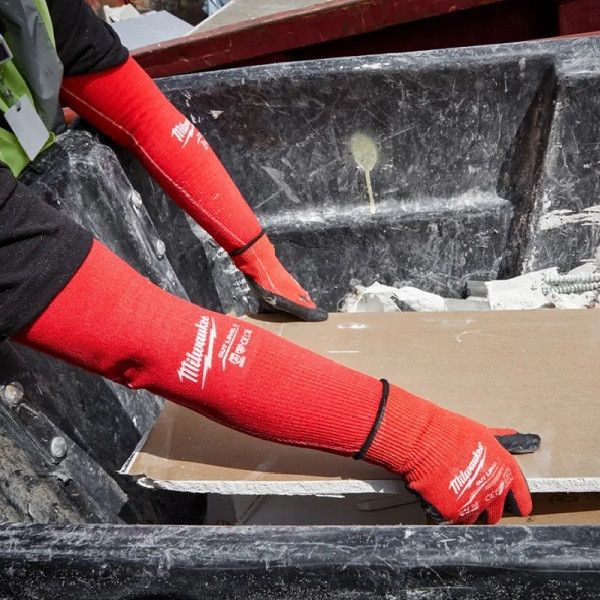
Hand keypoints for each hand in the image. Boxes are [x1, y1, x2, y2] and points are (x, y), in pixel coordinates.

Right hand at [363, 385, 539, 524]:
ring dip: (462, 509)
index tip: (509, 504)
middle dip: (483, 508)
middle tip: (468, 493)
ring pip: (471, 518)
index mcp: (506, 473)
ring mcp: (474, 505)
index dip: (514, 503)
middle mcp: (494, 492)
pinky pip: (450, 518)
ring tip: (448, 490)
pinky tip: (436, 493)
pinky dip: (443, 509)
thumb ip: (500, 443)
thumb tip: (519, 437)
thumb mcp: (482, 434)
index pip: (521, 501)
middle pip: (494, 515)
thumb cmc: (450, 432)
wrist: (424, 441)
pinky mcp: (453, 513)